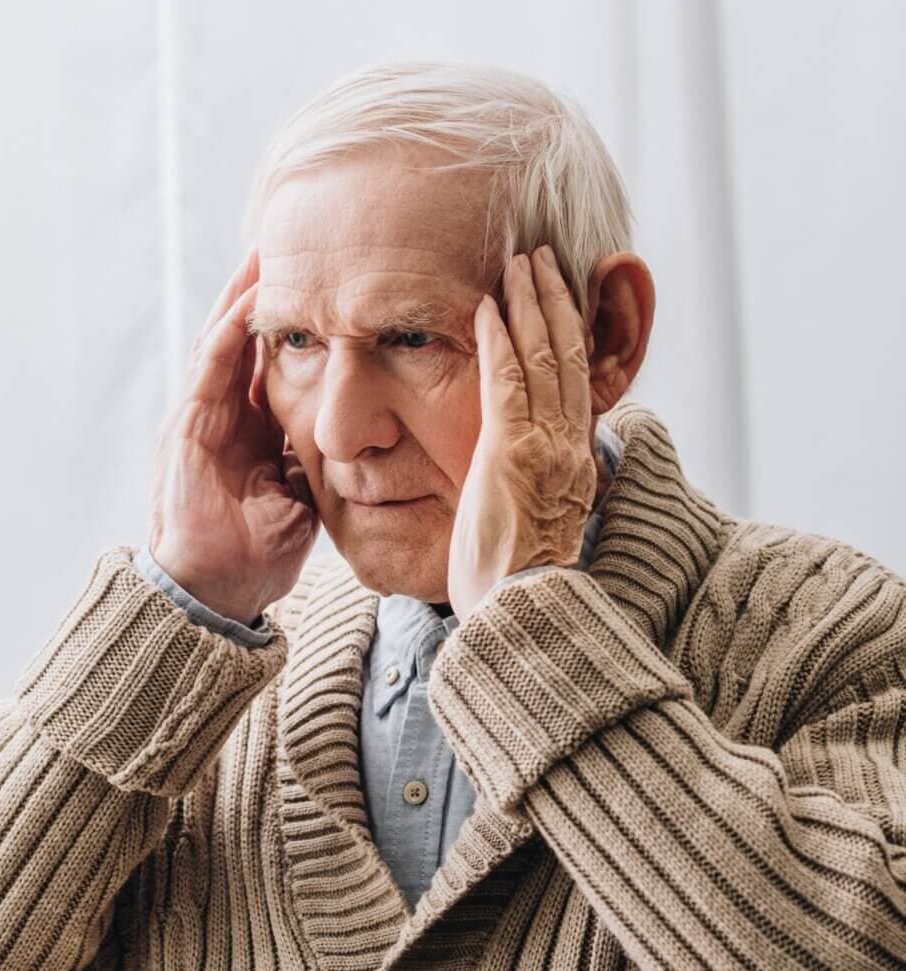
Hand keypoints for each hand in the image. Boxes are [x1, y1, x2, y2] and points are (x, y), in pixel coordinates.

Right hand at [146, 247, 319, 623]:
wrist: (216, 592)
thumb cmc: (257, 557)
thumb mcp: (300, 501)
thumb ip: (310, 464)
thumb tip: (344, 441)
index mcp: (250, 437)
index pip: (270, 370)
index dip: (292, 333)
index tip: (322, 296)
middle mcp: (222, 420)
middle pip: (244, 345)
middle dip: (264, 300)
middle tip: (289, 251)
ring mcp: (200, 420)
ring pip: (224, 343)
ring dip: (245, 299)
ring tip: (268, 254)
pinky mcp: (186, 427)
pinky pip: (211, 367)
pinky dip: (231, 332)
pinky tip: (254, 299)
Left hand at [447, 245, 596, 622]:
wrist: (521, 616)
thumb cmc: (521, 587)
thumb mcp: (542, 529)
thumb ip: (541, 493)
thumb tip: (537, 482)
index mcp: (578, 466)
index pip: (577, 386)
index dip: (571, 337)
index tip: (559, 302)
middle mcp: (570, 448)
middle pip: (569, 359)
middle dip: (556, 303)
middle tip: (543, 260)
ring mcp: (544, 447)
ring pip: (544, 359)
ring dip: (530, 305)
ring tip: (520, 264)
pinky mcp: (511, 453)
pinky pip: (507, 382)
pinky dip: (498, 340)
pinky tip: (485, 308)